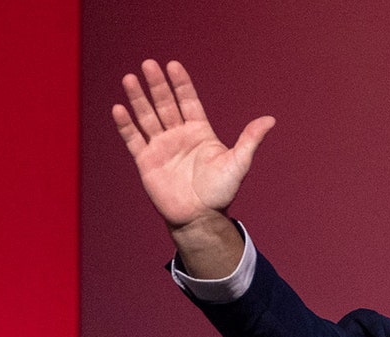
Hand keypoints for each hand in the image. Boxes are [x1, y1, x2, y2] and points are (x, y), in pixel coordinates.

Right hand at [111, 60, 274, 238]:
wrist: (200, 218)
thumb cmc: (220, 192)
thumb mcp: (238, 163)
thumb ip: (250, 140)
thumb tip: (270, 120)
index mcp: (199, 132)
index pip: (188, 101)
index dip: (181, 84)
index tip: (173, 65)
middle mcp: (178, 135)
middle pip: (165, 104)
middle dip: (157, 85)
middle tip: (149, 64)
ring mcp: (161, 146)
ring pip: (147, 116)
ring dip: (138, 98)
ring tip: (130, 78)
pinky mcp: (146, 161)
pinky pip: (133, 139)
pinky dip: (126, 125)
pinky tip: (119, 108)